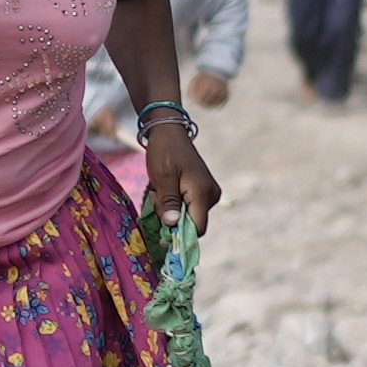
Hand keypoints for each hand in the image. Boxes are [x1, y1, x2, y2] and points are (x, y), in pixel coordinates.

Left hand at [140, 117, 221, 238]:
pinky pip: (189, 206)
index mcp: (202, 193)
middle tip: (155, 200)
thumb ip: (168, 202)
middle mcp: (211, 195)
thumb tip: (173, 225)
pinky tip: (165, 190)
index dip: (179, 235)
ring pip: (189, 215)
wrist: (169, 130)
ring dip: (171, 210)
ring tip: (159, 191)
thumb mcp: (162, 177)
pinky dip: (175, 203)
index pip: (197, 229)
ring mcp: (209, 192)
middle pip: (192, 223)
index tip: (160, 231)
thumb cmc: (164, 151)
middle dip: (172, 219)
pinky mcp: (203, 190)